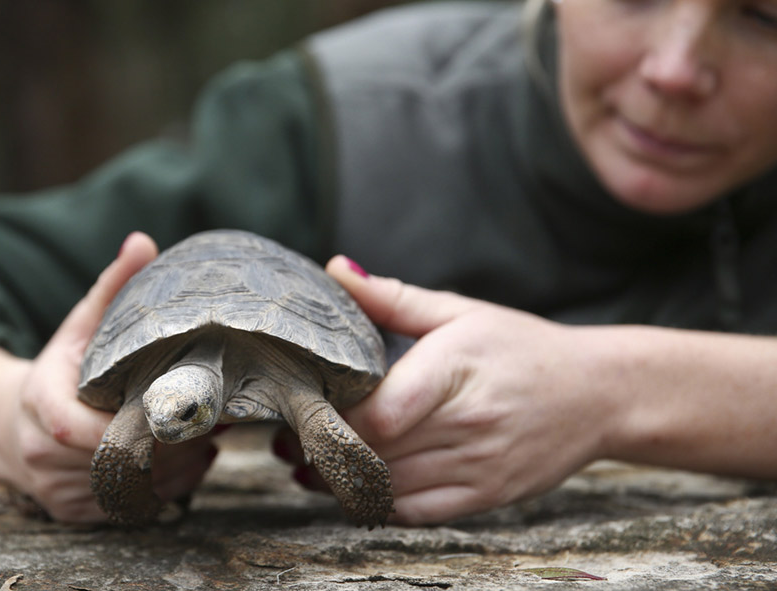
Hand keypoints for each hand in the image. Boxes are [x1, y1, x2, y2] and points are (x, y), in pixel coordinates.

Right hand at [0, 232, 218, 521]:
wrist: (10, 422)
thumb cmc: (58, 368)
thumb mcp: (79, 325)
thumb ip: (111, 288)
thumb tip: (142, 243)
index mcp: (39, 406)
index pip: (81, 430)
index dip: (131, 426)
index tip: (174, 409)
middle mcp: (41, 456)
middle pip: (114, 462)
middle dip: (167, 445)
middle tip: (209, 422)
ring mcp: (55, 490)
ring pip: (127, 491)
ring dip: (175, 470)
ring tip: (205, 441)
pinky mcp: (72, 513)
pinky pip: (127, 510)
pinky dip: (165, 489)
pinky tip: (188, 462)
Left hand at [275, 256, 617, 524]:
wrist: (599, 394)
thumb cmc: (522, 348)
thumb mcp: (461, 312)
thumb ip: (394, 298)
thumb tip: (337, 269)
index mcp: (456, 370)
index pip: (379, 412)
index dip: (332, 416)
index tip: (303, 404)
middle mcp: (468, 424)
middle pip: (375, 452)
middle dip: (325, 447)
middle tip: (290, 435)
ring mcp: (479, 466)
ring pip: (388, 488)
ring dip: (341, 479)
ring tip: (309, 461)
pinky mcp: (486, 497)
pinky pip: (415, 512)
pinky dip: (378, 503)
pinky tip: (355, 485)